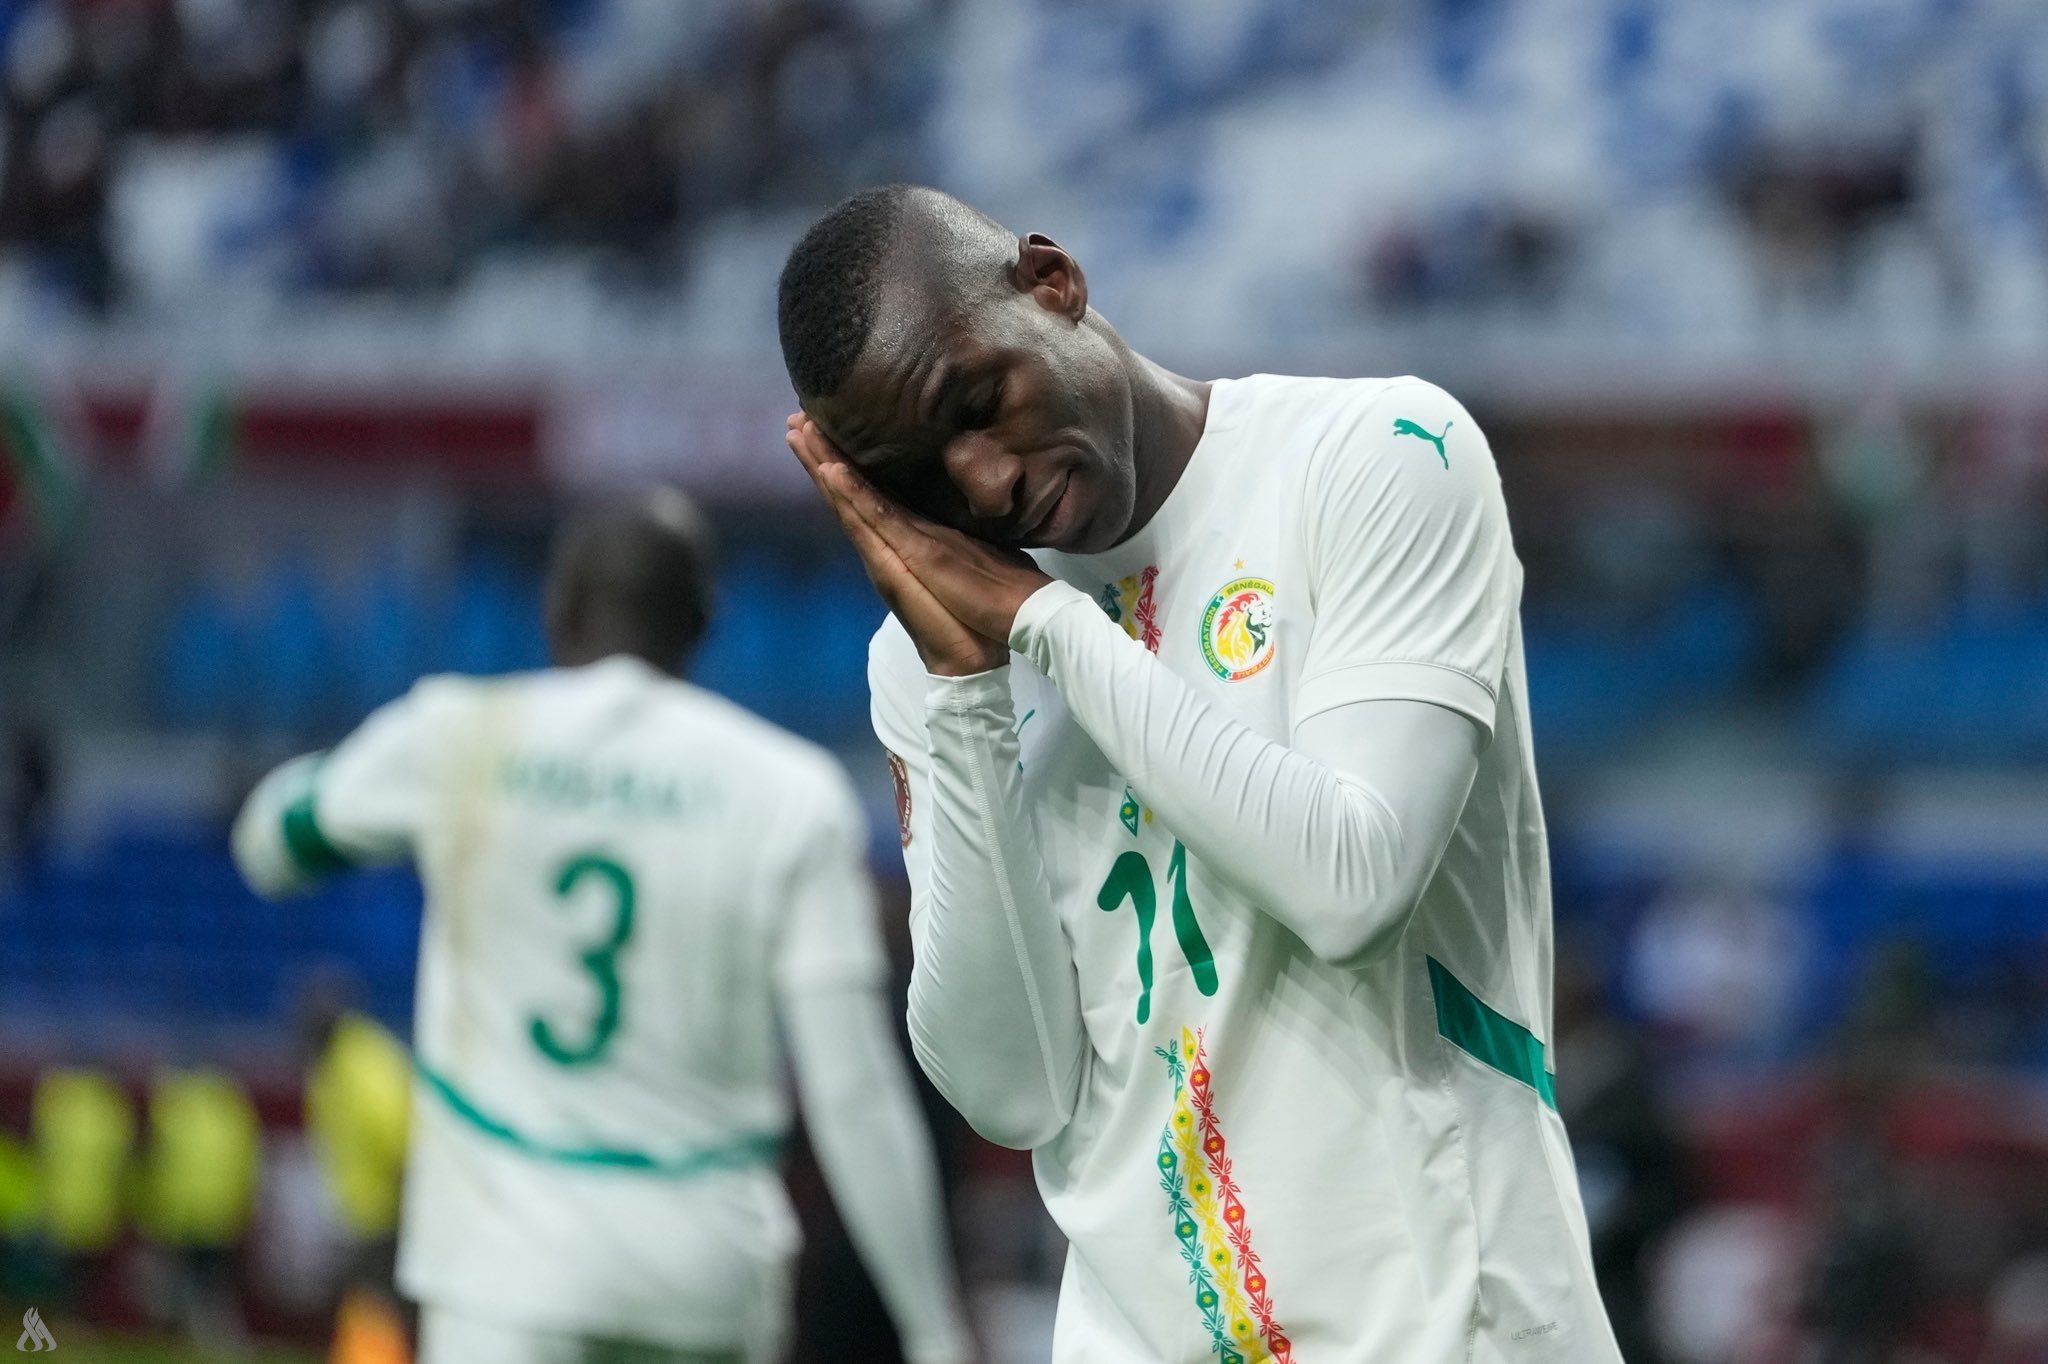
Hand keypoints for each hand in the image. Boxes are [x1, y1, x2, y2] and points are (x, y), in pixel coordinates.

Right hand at [787, 414, 1049, 674]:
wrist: (977, 656)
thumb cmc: (982, 609)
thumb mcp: (974, 556)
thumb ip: (960, 534)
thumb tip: (970, 509)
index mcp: (906, 539)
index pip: (869, 493)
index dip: (845, 462)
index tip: (826, 427)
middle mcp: (887, 546)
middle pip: (846, 493)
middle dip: (820, 456)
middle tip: (795, 418)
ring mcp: (886, 556)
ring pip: (847, 503)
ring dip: (822, 467)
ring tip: (799, 433)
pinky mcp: (893, 567)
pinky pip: (866, 523)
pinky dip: (848, 495)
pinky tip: (831, 471)